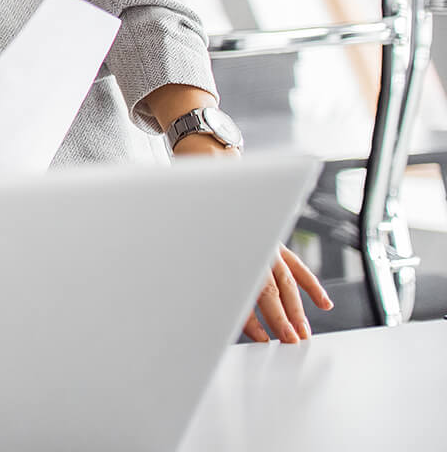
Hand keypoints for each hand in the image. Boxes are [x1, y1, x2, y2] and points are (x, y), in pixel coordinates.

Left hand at [172, 138, 334, 341]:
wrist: (206, 169)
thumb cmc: (193, 211)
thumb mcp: (188, 238)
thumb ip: (197, 267)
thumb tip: (193, 302)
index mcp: (229, 247)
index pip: (246, 290)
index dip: (255, 317)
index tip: (265, 340)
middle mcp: (252, 245)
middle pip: (270, 289)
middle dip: (282, 318)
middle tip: (291, 342)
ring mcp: (268, 241)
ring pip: (286, 280)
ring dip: (297, 309)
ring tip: (303, 333)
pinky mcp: (275, 238)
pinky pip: (297, 264)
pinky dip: (311, 284)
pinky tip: (323, 303)